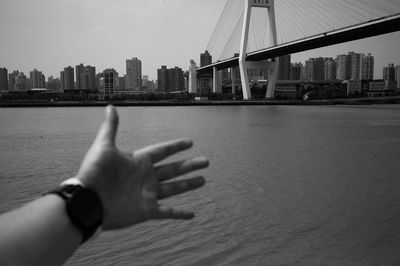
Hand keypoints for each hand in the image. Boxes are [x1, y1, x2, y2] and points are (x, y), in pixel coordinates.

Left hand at [75, 106, 208, 229]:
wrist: (86, 201)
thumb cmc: (94, 172)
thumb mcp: (104, 146)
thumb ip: (111, 127)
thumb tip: (110, 106)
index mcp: (139, 161)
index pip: (163, 151)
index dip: (176, 146)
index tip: (189, 142)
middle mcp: (146, 177)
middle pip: (174, 169)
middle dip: (190, 165)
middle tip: (206, 161)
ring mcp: (148, 194)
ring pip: (174, 188)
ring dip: (189, 184)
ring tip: (203, 180)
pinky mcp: (146, 211)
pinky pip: (168, 213)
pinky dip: (180, 214)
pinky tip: (192, 214)